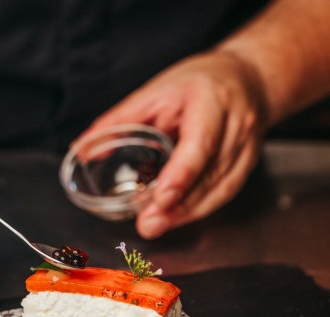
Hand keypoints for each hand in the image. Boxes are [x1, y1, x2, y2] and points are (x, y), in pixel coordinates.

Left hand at [80, 50, 268, 238]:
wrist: (248, 77)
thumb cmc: (198, 81)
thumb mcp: (156, 90)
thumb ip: (119, 120)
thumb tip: (81, 149)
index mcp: (211, 101)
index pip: (201, 144)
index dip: (183, 175)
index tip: (162, 199)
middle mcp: (236, 125)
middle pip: (210, 173)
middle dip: (180, 204)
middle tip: (148, 224)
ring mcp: (247, 146)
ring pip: (221, 189)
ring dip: (188, 213)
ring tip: (157, 225)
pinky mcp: (248, 163)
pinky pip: (226, 192)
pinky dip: (200, 209)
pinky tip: (178, 218)